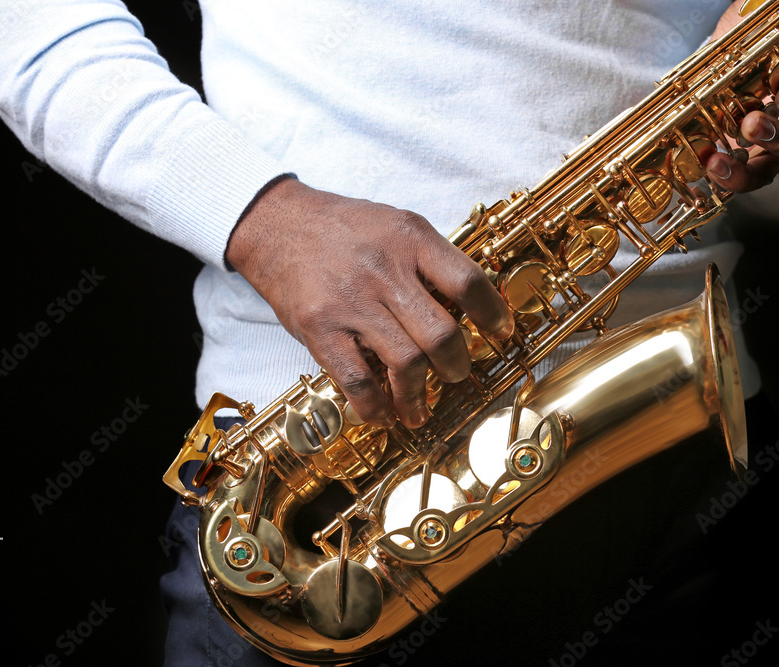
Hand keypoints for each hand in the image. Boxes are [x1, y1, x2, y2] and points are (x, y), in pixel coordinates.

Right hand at [227, 178, 513, 428]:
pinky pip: (358, 379)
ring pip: (406, 361)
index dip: (493, 315)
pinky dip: (375, 406)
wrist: (277, 224)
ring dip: (419, 393)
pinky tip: (383, 415)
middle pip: (442, 332)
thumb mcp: (396, 224)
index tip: (501, 334)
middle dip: (457, 364)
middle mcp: (385, 271)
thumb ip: (432, 259)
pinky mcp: (321, 328)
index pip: (468, 283)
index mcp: (411, 239)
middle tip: (456, 373)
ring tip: (421, 406)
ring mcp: (352, 302)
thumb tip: (476, 301)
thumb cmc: (344, 228)